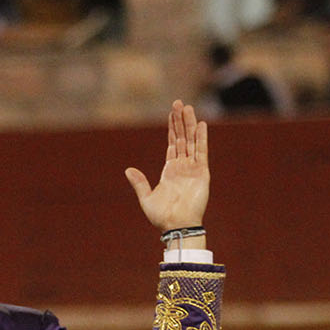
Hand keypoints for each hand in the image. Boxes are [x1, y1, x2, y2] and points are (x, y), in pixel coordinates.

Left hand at [124, 100, 209, 230]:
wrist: (176, 226)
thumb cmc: (162, 216)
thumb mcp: (146, 198)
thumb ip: (139, 183)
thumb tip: (128, 169)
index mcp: (170, 170)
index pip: (173, 144)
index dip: (172, 129)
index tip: (172, 114)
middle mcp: (182, 166)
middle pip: (183, 138)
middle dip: (180, 121)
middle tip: (179, 103)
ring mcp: (192, 168)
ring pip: (192, 140)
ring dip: (190, 124)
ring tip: (188, 107)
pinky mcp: (201, 172)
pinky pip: (201, 151)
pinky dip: (202, 138)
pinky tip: (201, 125)